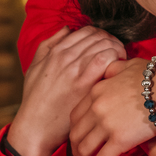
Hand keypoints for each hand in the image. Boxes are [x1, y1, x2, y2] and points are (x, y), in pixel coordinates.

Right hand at [7, 26, 126, 155]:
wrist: (35, 126)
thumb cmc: (35, 99)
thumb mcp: (35, 66)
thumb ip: (49, 44)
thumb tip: (67, 29)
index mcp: (56, 51)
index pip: (87, 31)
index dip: (102, 35)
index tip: (107, 44)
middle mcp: (66, 57)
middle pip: (99, 36)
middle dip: (112, 41)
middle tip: (118, 52)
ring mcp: (75, 70)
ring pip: (104, 45)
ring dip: (117, 49)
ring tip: (120, 60)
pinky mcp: (84, 85)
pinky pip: (105, 61)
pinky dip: (115, 60)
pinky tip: (117, 70)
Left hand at [70, 57, 155, 155]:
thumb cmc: (153, 77)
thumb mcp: (127, 66)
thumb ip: (112, 69)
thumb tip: (109, 72)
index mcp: (96, 91)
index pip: (76, 115)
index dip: (75, 130)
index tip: (78, 139)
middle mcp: (96, 108)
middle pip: (76, 134)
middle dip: (75, 150)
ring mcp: (106, 125)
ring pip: (85, 149)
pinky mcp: (119, 140)